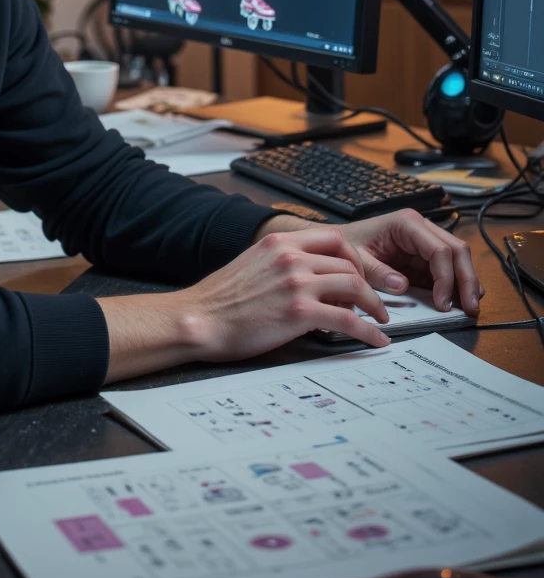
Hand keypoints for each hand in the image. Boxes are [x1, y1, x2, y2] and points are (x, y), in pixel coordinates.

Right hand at [98, 227, 390, 381]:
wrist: (198, 320)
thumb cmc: (219, 299)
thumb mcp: (252, 264)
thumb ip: (281, 263)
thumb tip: (307, 276)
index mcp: (279, 242)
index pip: (334, 238)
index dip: (355, 258)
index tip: (360, 274)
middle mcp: (291, 257)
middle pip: (349, 263)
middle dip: (369, 285)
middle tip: (374, 302)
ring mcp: (297, 283)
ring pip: (355, 287)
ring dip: (374, 306)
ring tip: (380, 320)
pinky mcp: (300, 313)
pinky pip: (348, 319)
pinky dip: (368, 330)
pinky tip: (375, 339)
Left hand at [339, 208, 482, 315]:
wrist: (337, 244)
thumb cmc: (345, 246)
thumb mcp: (356, 260)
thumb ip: (377, 272)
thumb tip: (401, 285)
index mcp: (406, 223)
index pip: (439, 249)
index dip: (446, 278)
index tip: (442, 303)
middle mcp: (421, 228)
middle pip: (457, 250)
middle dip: (467, 279)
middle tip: (471, 307)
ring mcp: (424, 241)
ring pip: (457, 259)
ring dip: (466, 283)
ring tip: (470, 307)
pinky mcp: (423, 256)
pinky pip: (446, 269)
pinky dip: (455, 285)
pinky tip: (460, 301)